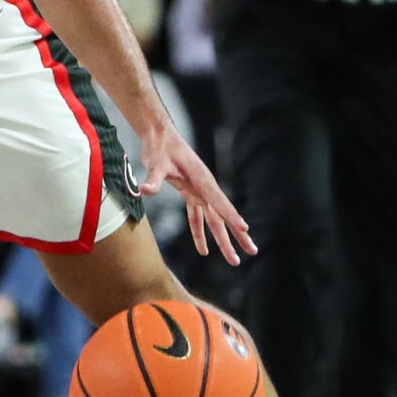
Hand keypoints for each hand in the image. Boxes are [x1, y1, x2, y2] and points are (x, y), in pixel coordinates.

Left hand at [141, 117, 253, 265]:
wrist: (160, 137)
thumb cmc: (160, 148)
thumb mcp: (156, 163)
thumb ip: (153, 179)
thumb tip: (145, 190)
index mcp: (202, 180)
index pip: (219, 201)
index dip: (231, 215)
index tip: (245, 228)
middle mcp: (205, 188)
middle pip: (224, 215)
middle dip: (238, 235)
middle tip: (252, 251)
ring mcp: (199, 192)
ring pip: (215, 220)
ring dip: (224, 240)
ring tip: (234, 259)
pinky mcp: (190, 194)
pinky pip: (198, 217)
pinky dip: (200, 233)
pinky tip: (203, 249)